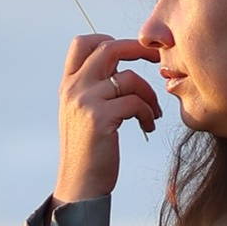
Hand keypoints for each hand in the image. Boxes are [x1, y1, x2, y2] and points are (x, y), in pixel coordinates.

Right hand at [55, 34, 164, 204]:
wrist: (79, 186)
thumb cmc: (89, 152)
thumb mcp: (85, 114)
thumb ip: (95, 89)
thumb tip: (121, 69)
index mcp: (68, 85)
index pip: (83, 43)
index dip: (111, 40)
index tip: (134, 53)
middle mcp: (73, 88)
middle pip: (108, 49)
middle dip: (138, 50)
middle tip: (158, 60)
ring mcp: (84, 101)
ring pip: (129, 78)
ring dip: (149, 93)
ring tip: (154, 112)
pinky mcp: (99, 118)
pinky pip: (135, 101)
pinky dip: (148, 112)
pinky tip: (149, 125)